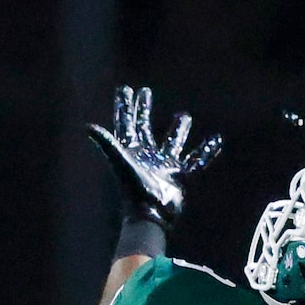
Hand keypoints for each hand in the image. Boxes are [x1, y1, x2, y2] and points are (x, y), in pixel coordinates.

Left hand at [86, 85, 222, 223]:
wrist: (150, 215)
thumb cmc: (134, 190)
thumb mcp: (120, 162)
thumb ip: (106, 144)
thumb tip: (88, 127)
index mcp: (131, 150)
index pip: (127, 123)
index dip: (126, 106)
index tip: (125, 89)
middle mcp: (147, 156)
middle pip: (145, 127)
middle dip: (144, 109)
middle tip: (145, 92)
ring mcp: (164, 166)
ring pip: (172, 142)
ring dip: (178, 129)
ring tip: (184, 115)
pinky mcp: (180, 176)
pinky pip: (197, 161)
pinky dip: (206, 151)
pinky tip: (216, 139)